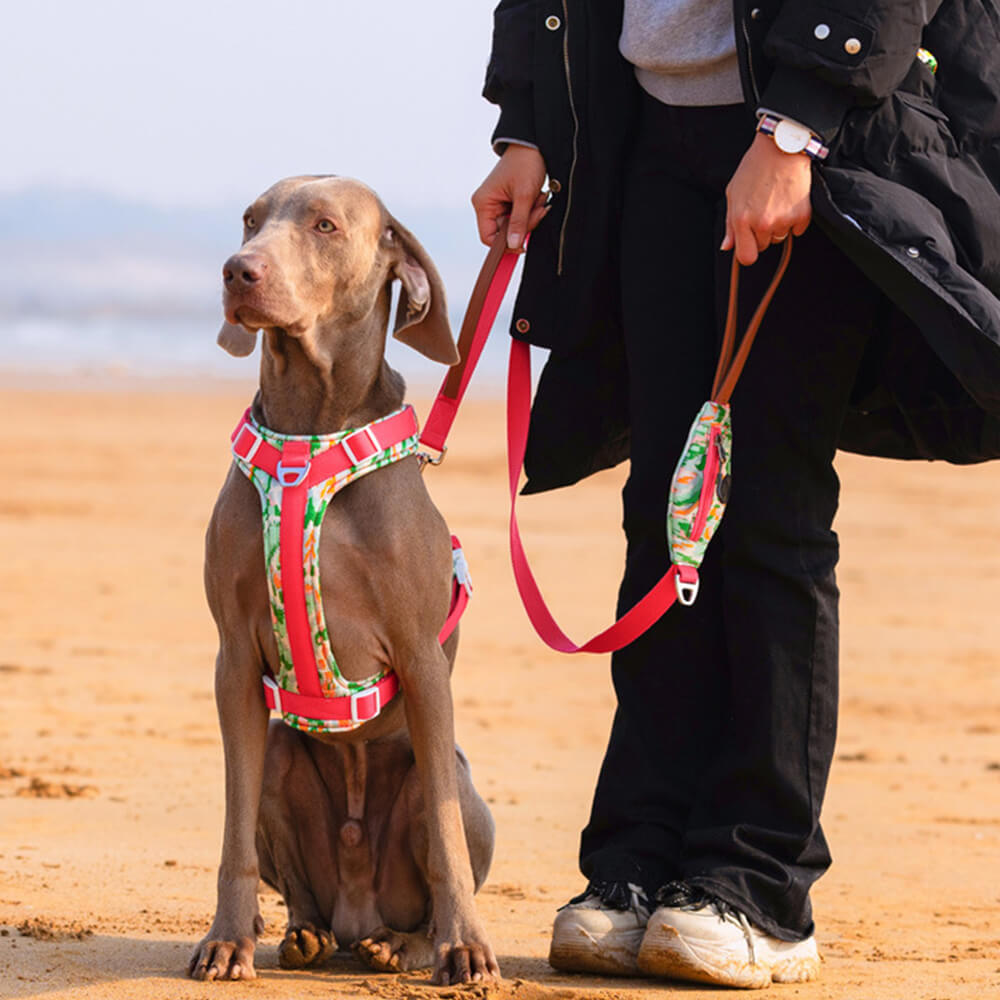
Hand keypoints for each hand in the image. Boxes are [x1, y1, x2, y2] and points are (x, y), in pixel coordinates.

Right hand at [471, 144, 548, 249]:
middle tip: (539, 210)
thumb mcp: (524, 195)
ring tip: (539, 200)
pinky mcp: (509, 202)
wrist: (534, 144)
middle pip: (504, 232)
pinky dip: (532, 212)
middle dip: (525, 224)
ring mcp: (499, 204)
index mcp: (483, 203)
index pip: (488, 237)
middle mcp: (487, 205)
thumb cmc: (525, 163)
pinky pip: (520, 217)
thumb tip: (513, 245)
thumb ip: (519, 222)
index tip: (522, 243)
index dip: (505, 244)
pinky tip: (537, 199)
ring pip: (515, 226)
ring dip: (531, 217)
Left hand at [722, 132, 812, 264]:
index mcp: (741, 220)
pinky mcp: (802, 215)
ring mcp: (783, 220)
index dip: (748, 251)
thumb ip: (730, 224)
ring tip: (776, 203)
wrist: (782, 148)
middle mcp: (762, 224)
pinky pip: (797, 231)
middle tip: (763, 211)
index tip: (750, 244)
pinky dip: (794, 220)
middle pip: (764, 246)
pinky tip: (789, 202)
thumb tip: (727, 247)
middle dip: (762, 234)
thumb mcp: (733, 194)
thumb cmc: (754, 168)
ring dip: (778, 227)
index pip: (746, 257)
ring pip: (780, 238)